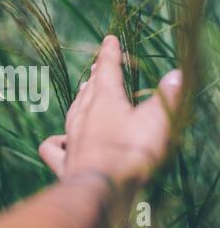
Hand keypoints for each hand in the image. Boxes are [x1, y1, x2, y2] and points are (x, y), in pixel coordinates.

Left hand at [39, 35, 181, 187]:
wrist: (101, 189)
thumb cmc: (130, 153)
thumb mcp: (157, 122)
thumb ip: (166, 97)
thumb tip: (175, 74)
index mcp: (105, 100)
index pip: (107, 69)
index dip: (109, 52)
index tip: (108, 38)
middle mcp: (83, 115)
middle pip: (88, 88)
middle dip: (94, 75)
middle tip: (96, 66)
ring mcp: (70, 137)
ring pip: (73, 110)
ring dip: (79, 99)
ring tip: (83, 92)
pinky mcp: (64, 160)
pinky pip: (52, 145)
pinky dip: (56, 141)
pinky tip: (60, 141)